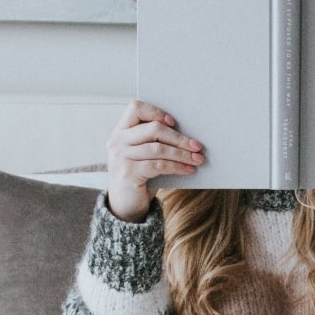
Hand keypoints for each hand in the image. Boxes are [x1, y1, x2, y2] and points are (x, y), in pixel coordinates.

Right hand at [106, 100, 204, 221]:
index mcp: (121, 131)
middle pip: (153, 129)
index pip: (136, 108)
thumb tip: (188, 136)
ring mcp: (121, 157)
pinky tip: (188, 170)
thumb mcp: (143, 155)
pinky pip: (159, 165)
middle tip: (197, 145)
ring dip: (182, 154)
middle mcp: (117, 141)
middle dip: (179, 137)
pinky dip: (177, 166)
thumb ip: (154, 141)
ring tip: (197, 159)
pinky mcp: (128, 173)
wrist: (125, 206)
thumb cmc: (139, 176)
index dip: (156, 112)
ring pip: (159, 148)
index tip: (174, 122)